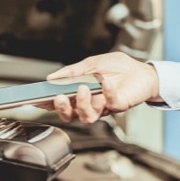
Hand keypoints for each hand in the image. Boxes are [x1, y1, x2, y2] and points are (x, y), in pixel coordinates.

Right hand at [46, 52, 160, 122]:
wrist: (142, 71)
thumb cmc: (117, 68)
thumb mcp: (91, 63)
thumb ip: (72, 71)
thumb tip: (51, 77)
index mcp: (79, 96)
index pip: (61, 103)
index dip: (48, 104)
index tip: (37, 99)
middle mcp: (89, 104)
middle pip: (70, 116)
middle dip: (63, 108)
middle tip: (60, 97)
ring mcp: (103, 107)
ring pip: (87, 116)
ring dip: (83, 104)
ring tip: (83, 88)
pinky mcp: (118, 105)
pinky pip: (110, 104)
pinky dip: (107, 93)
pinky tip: (106, 83)